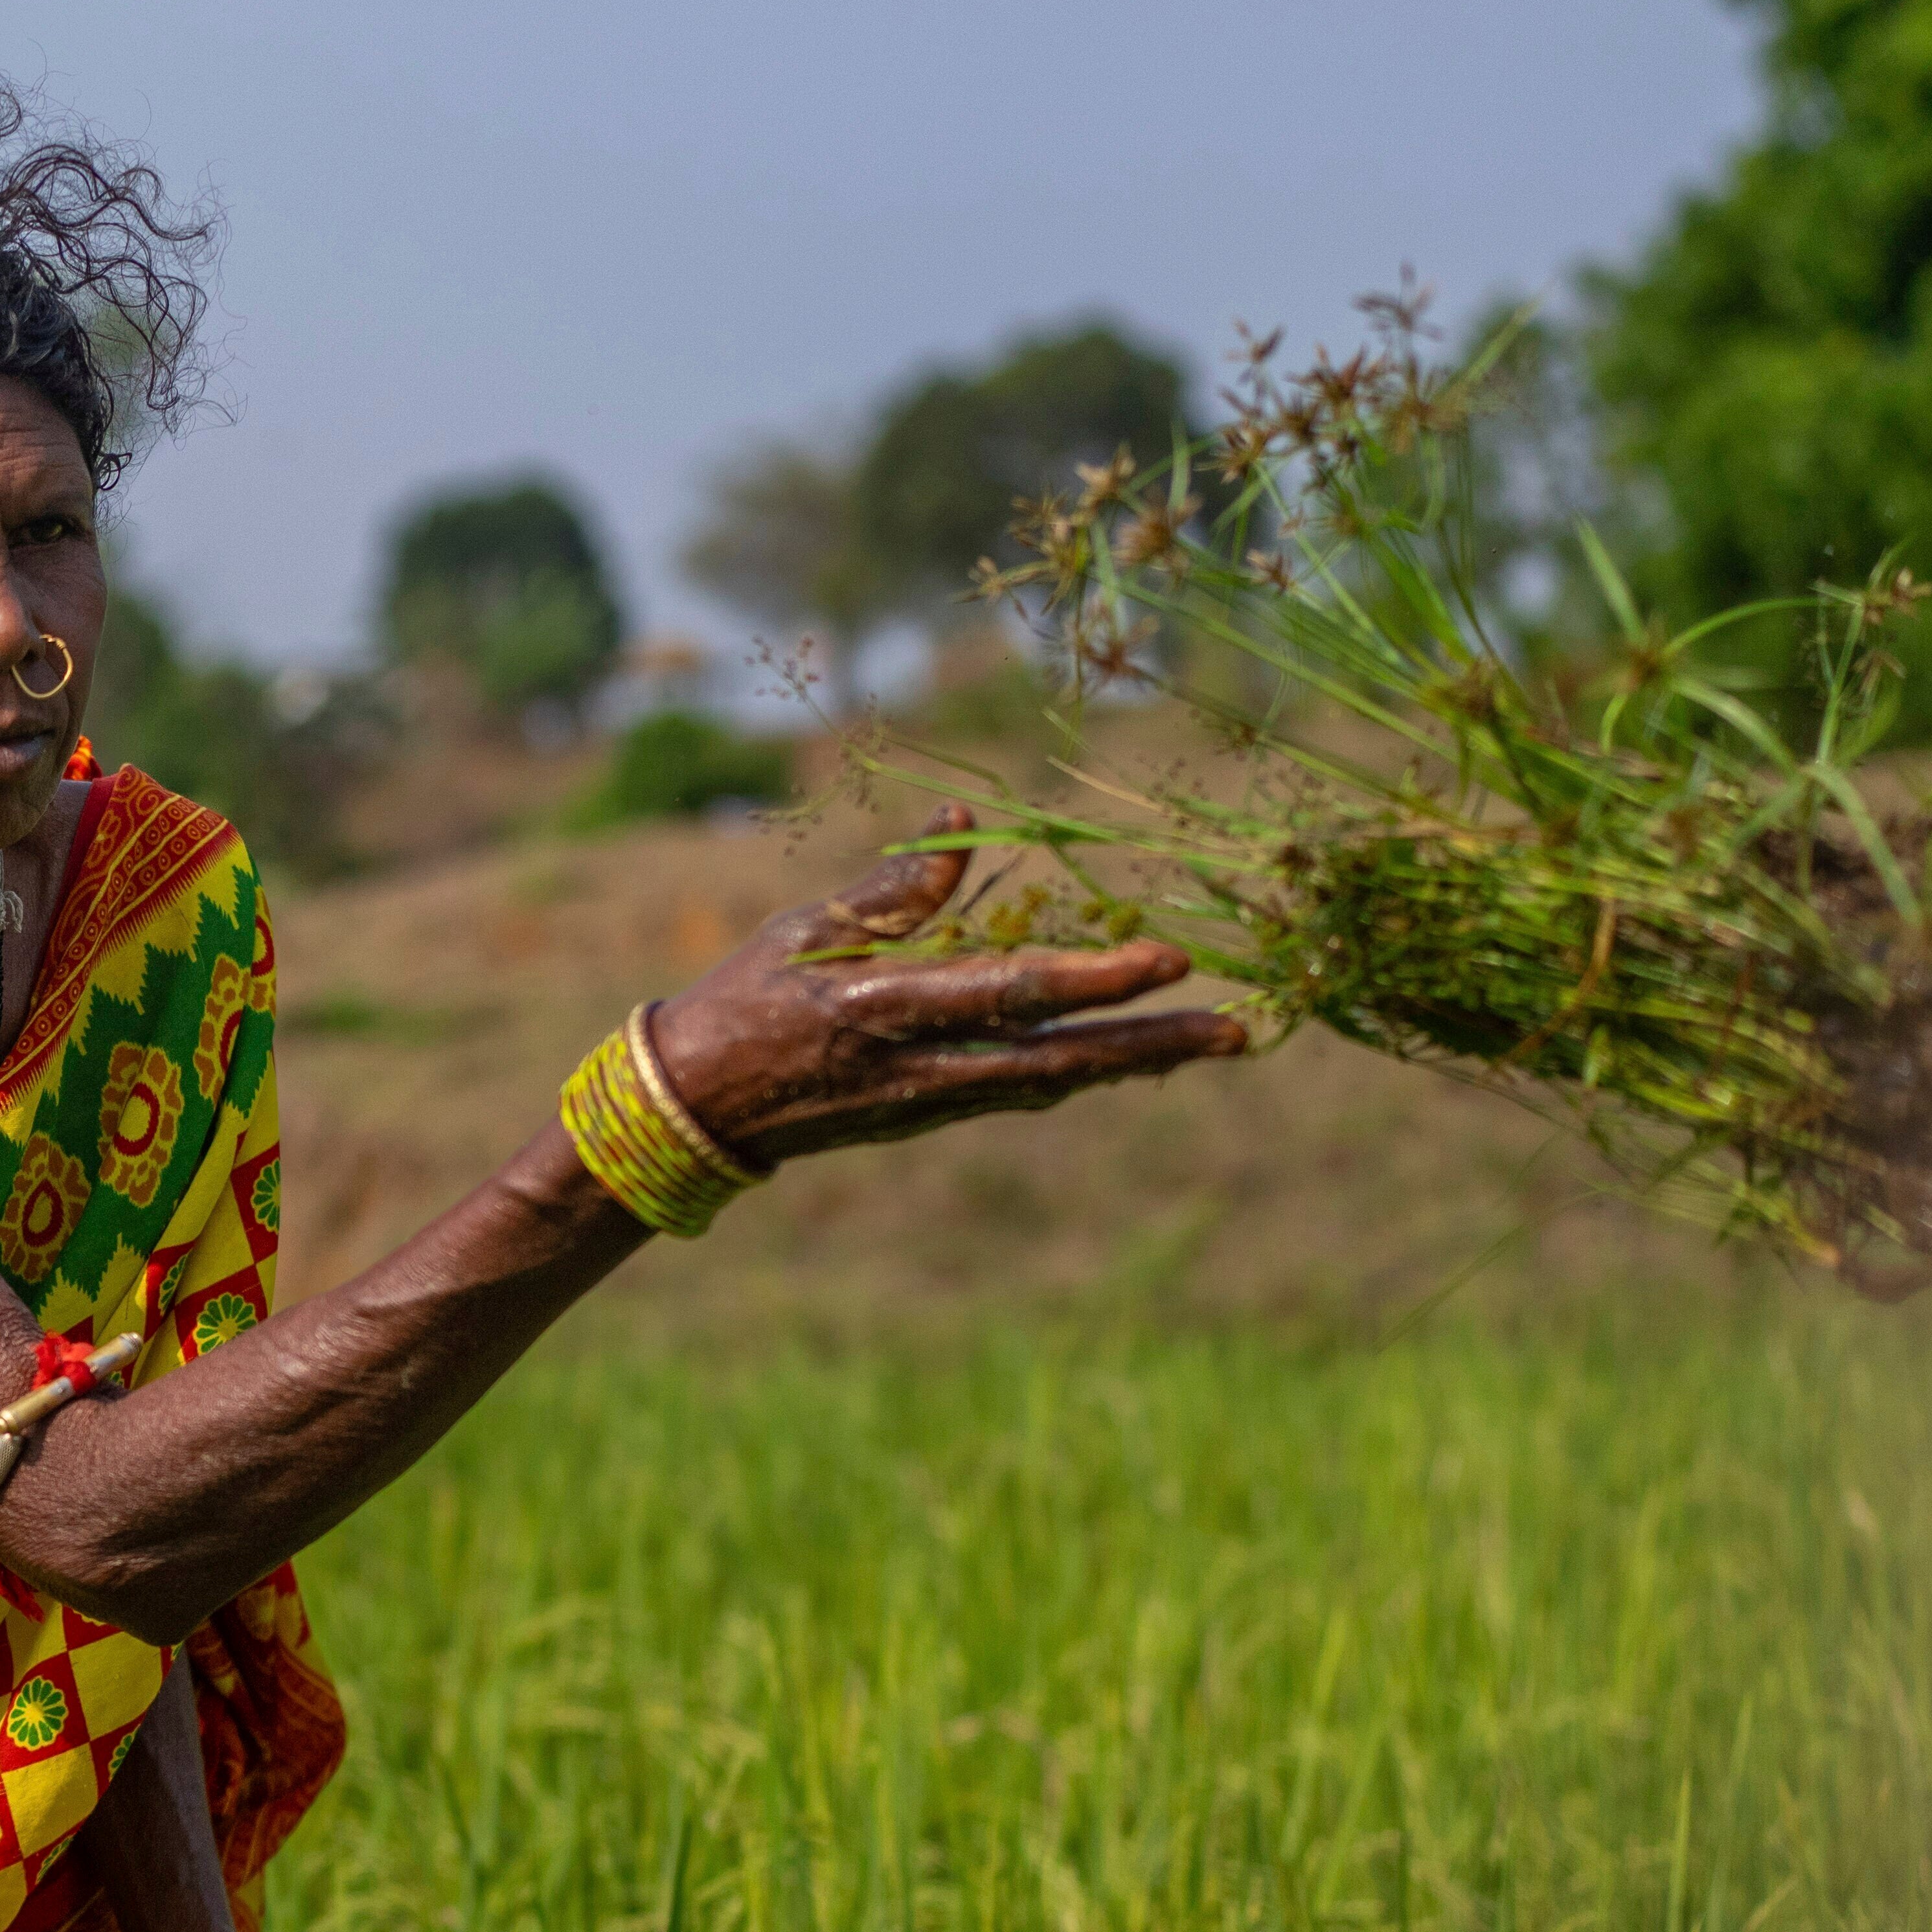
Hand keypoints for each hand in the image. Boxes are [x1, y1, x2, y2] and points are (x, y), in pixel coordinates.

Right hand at [640, 807, 1242, 1168]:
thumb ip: (891, 889)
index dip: (1093, 980)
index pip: (1009, 995)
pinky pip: (1025, 1090)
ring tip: (1215, 1038)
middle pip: (1060, 1061)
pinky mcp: (932, 1114)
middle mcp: (921, 1068)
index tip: (1166, 958)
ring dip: (1137, 1062)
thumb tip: (963, 816)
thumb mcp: (803, 933)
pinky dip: (1087, 1069)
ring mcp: (931, 1102)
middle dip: (1151, 1044)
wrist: (694, 1112)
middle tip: (1238, 1029)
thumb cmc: (743, 1000)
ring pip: (1054, 1083)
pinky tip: (1137, 1055)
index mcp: (884, 1010)